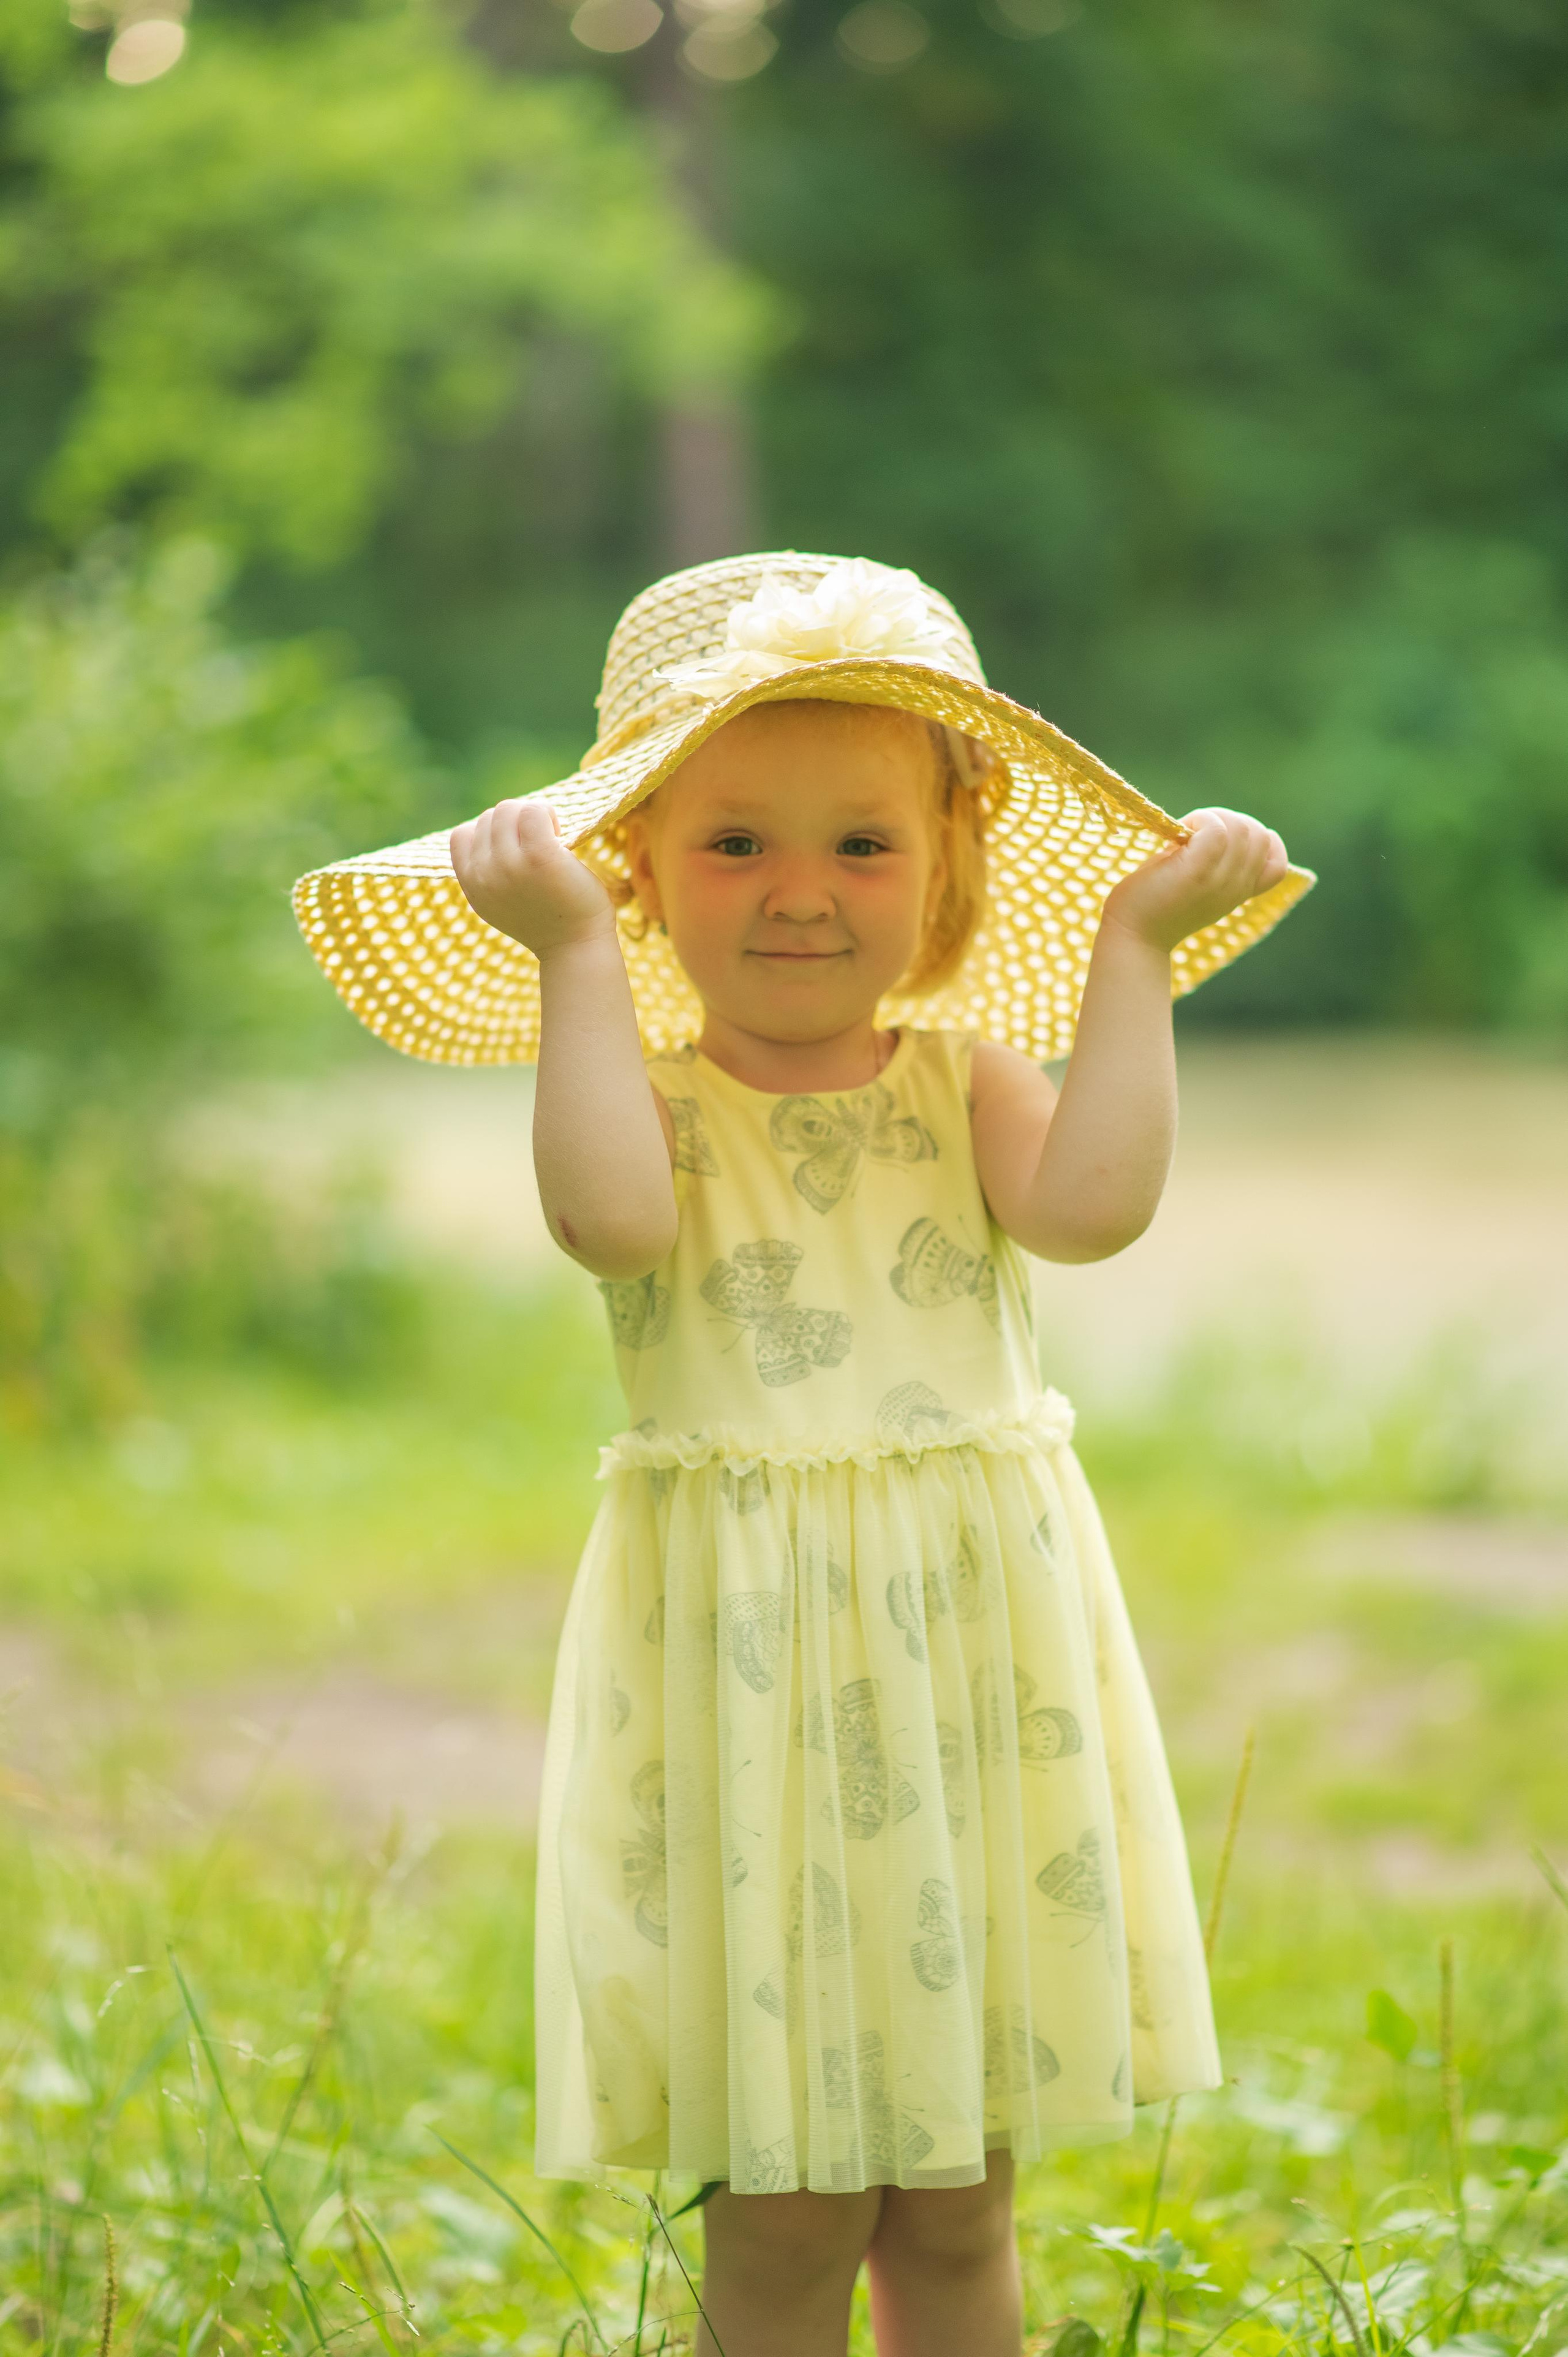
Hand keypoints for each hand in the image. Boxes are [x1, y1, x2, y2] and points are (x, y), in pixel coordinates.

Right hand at [450, 797, 613, 957]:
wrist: (576, 948)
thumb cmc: (548, 920)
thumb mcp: (501, 901)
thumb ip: (487, 873)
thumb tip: (486, 828)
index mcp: (472, 886)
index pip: (461, 835)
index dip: (490, 833)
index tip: (515, 849)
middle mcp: (484, 875)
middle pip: (489, 817)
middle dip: (516, 823)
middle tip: (541, 846)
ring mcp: (509, 866)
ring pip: (508, 809)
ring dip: (533, 815)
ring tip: (552, 838)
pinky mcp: (539, 857)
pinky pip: (533, 811)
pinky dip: (547, 814)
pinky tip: (560, 835)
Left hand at [1101, 807, 1289, 953]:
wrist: (1132, 936)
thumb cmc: (1155, 905)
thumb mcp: (1199, 886)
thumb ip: (1217, 865)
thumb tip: (1217, 826)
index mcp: (1239, 892)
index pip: (1278, 864)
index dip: (1259, 841)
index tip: (1224, 840)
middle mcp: (1236, 888)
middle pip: (1261, 836)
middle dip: (1231, 820)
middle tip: (1196, 831)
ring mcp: (1220, 880)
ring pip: (1242, 829)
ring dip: (1213, 817)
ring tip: (1185, 833)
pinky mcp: (1198, 871)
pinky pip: (1217, 830)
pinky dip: (1201, 820)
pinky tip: (1180, 833)